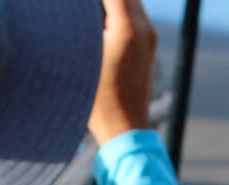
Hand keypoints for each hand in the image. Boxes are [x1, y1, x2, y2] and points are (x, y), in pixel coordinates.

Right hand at [88, 0, 156, 145]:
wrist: (125, 129)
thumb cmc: (97, 100)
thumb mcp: (82, 57)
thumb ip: (83, 24)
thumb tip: (79, 11)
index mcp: (128, 28)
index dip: (89, 0)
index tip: (78, 6)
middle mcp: (145, 28)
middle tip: (82, 10)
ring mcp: (150, 36)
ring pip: (131, 1)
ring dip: (112, 2)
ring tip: (89, 14)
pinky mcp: (150, 44)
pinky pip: (135, 14)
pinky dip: (118, 10)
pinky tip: (100, 22)